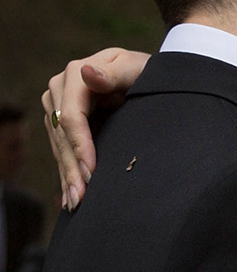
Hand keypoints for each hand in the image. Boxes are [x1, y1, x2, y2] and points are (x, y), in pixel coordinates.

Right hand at [43, 48, 149, 209]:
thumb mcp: (134, 68)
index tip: (91, 171)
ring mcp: (58, 109)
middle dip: (72, 169)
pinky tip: (69, 197)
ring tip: (76, 203)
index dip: (80, 146)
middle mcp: (60, 92)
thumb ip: (113, 73)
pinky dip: (67, 175)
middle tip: (81, 198)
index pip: (72, 117)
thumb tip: (86, 73)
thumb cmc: (143, 72)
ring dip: (67, 177)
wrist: (141, 76)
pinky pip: (62, 153)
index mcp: (75, 76)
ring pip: (60, 148)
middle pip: (62, 137)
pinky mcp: (61, 126)